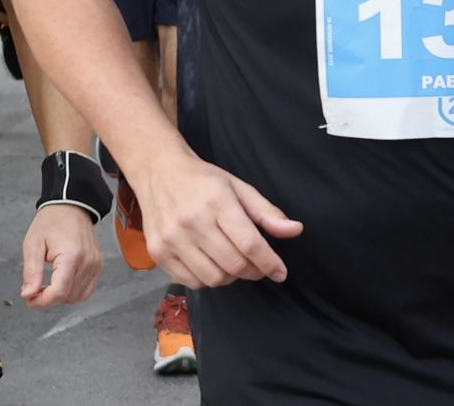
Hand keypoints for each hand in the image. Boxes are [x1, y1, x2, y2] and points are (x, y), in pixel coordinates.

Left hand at [21, 204, 103, 307]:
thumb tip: (29, 295)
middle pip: (68, 296)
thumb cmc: (51, 221)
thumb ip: (32, 272)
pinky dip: (73, 292)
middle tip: (34, 289)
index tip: (29, 299)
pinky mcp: (98, 265)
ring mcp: (96, 264)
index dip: (42, 301)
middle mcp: (88, 262)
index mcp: (72, 256)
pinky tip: (62, 283)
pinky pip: (87, 290)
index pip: (59, 292)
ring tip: (48, 285)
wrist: (71, 206)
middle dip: (49, 298)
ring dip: (61, 297)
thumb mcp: (33, 244)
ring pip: (78, 296)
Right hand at [134, 156, 302, 288]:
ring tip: (234, 262)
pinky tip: (211, 263)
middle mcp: (192, 222)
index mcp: (217, 202)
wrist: (158, 171)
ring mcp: (172, 240)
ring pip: (214, 278)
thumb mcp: (239, 187)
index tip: (281, 272)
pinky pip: (192, 282)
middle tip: (258, 265)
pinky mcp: (158, 253)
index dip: (270, 262)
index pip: (249, 243)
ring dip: (231, 277)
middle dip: (254, 271)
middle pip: (233, 265)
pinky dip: (208, 279)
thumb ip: (266, 212)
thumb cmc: (203, 181)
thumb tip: (295, 230)